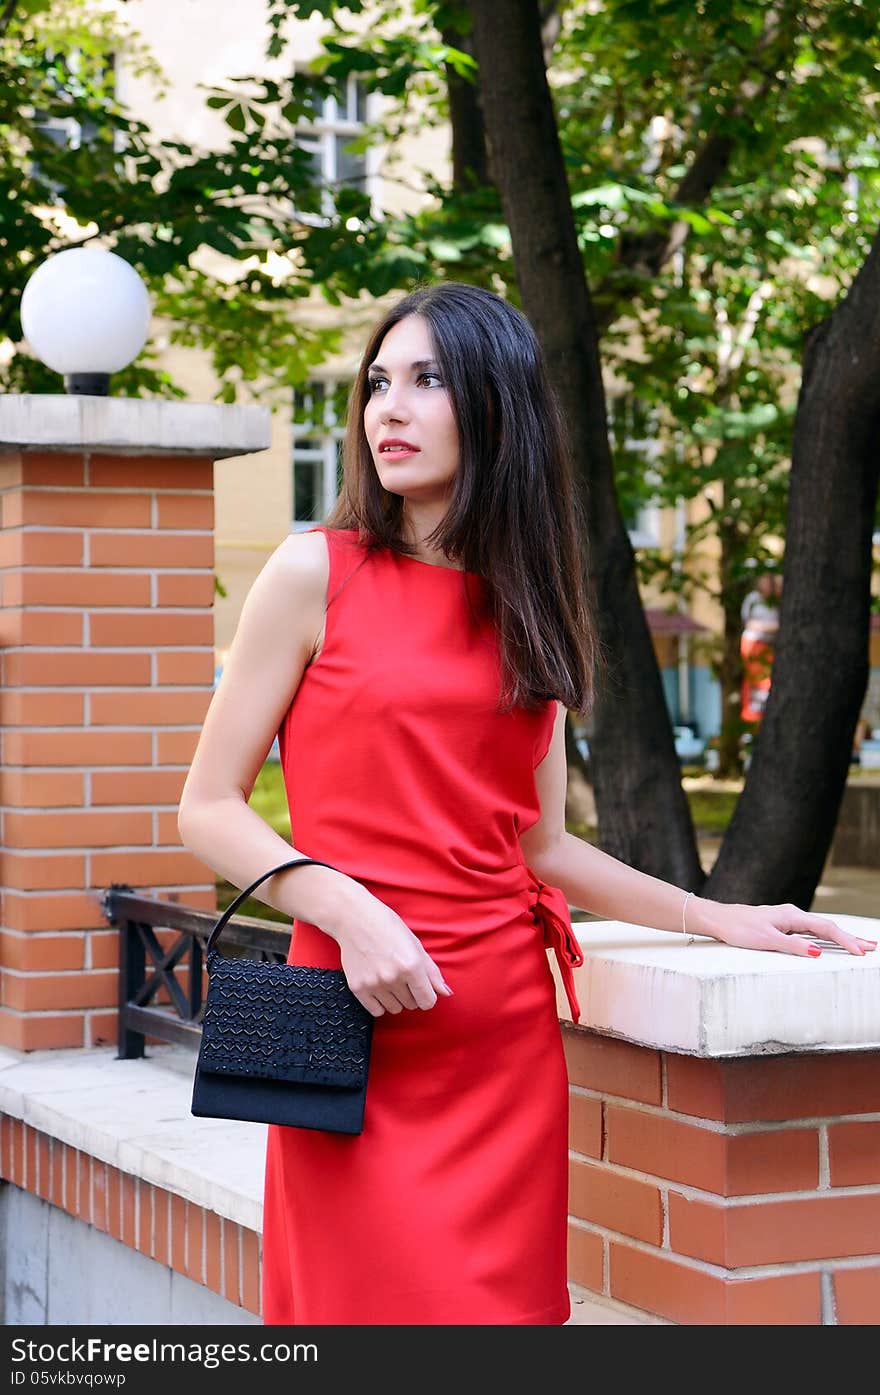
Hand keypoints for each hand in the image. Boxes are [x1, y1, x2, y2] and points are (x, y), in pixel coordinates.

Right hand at [328, 884, 452, 1016]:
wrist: (354, 919)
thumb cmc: (387, 927)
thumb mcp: (415, 945)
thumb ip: (432, 972)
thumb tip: (445, 992)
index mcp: (411, 966)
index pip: (427, 1001)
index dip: (427, 995)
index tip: (421, 988)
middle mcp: (393, 977)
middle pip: (411, 1005)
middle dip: (411, 994)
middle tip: (402, 976)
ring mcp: (374, 984)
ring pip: (395, 1009)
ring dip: (396, 999)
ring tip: (389, 979)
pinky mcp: (358, 988)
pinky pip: (376, 1011)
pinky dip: (380, 1003)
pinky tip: (378, 987)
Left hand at [693, 897, 876, 957]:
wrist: (719, 919)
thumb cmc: (739, 928)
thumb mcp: (766, 940)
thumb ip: (793, 946)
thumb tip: (818, 952)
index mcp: (793, 916)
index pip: (826, 929)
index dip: (845, 941)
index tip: (861, 952)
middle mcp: (793, 915)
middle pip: (828, 927)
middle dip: (850, 938)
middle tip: (871, 948)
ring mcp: (789, 919)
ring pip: (820, 929)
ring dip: (840, 938)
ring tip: (860, 946)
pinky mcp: (783, 925)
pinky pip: (810, 932)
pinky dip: (825, 938)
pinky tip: (832, 943)